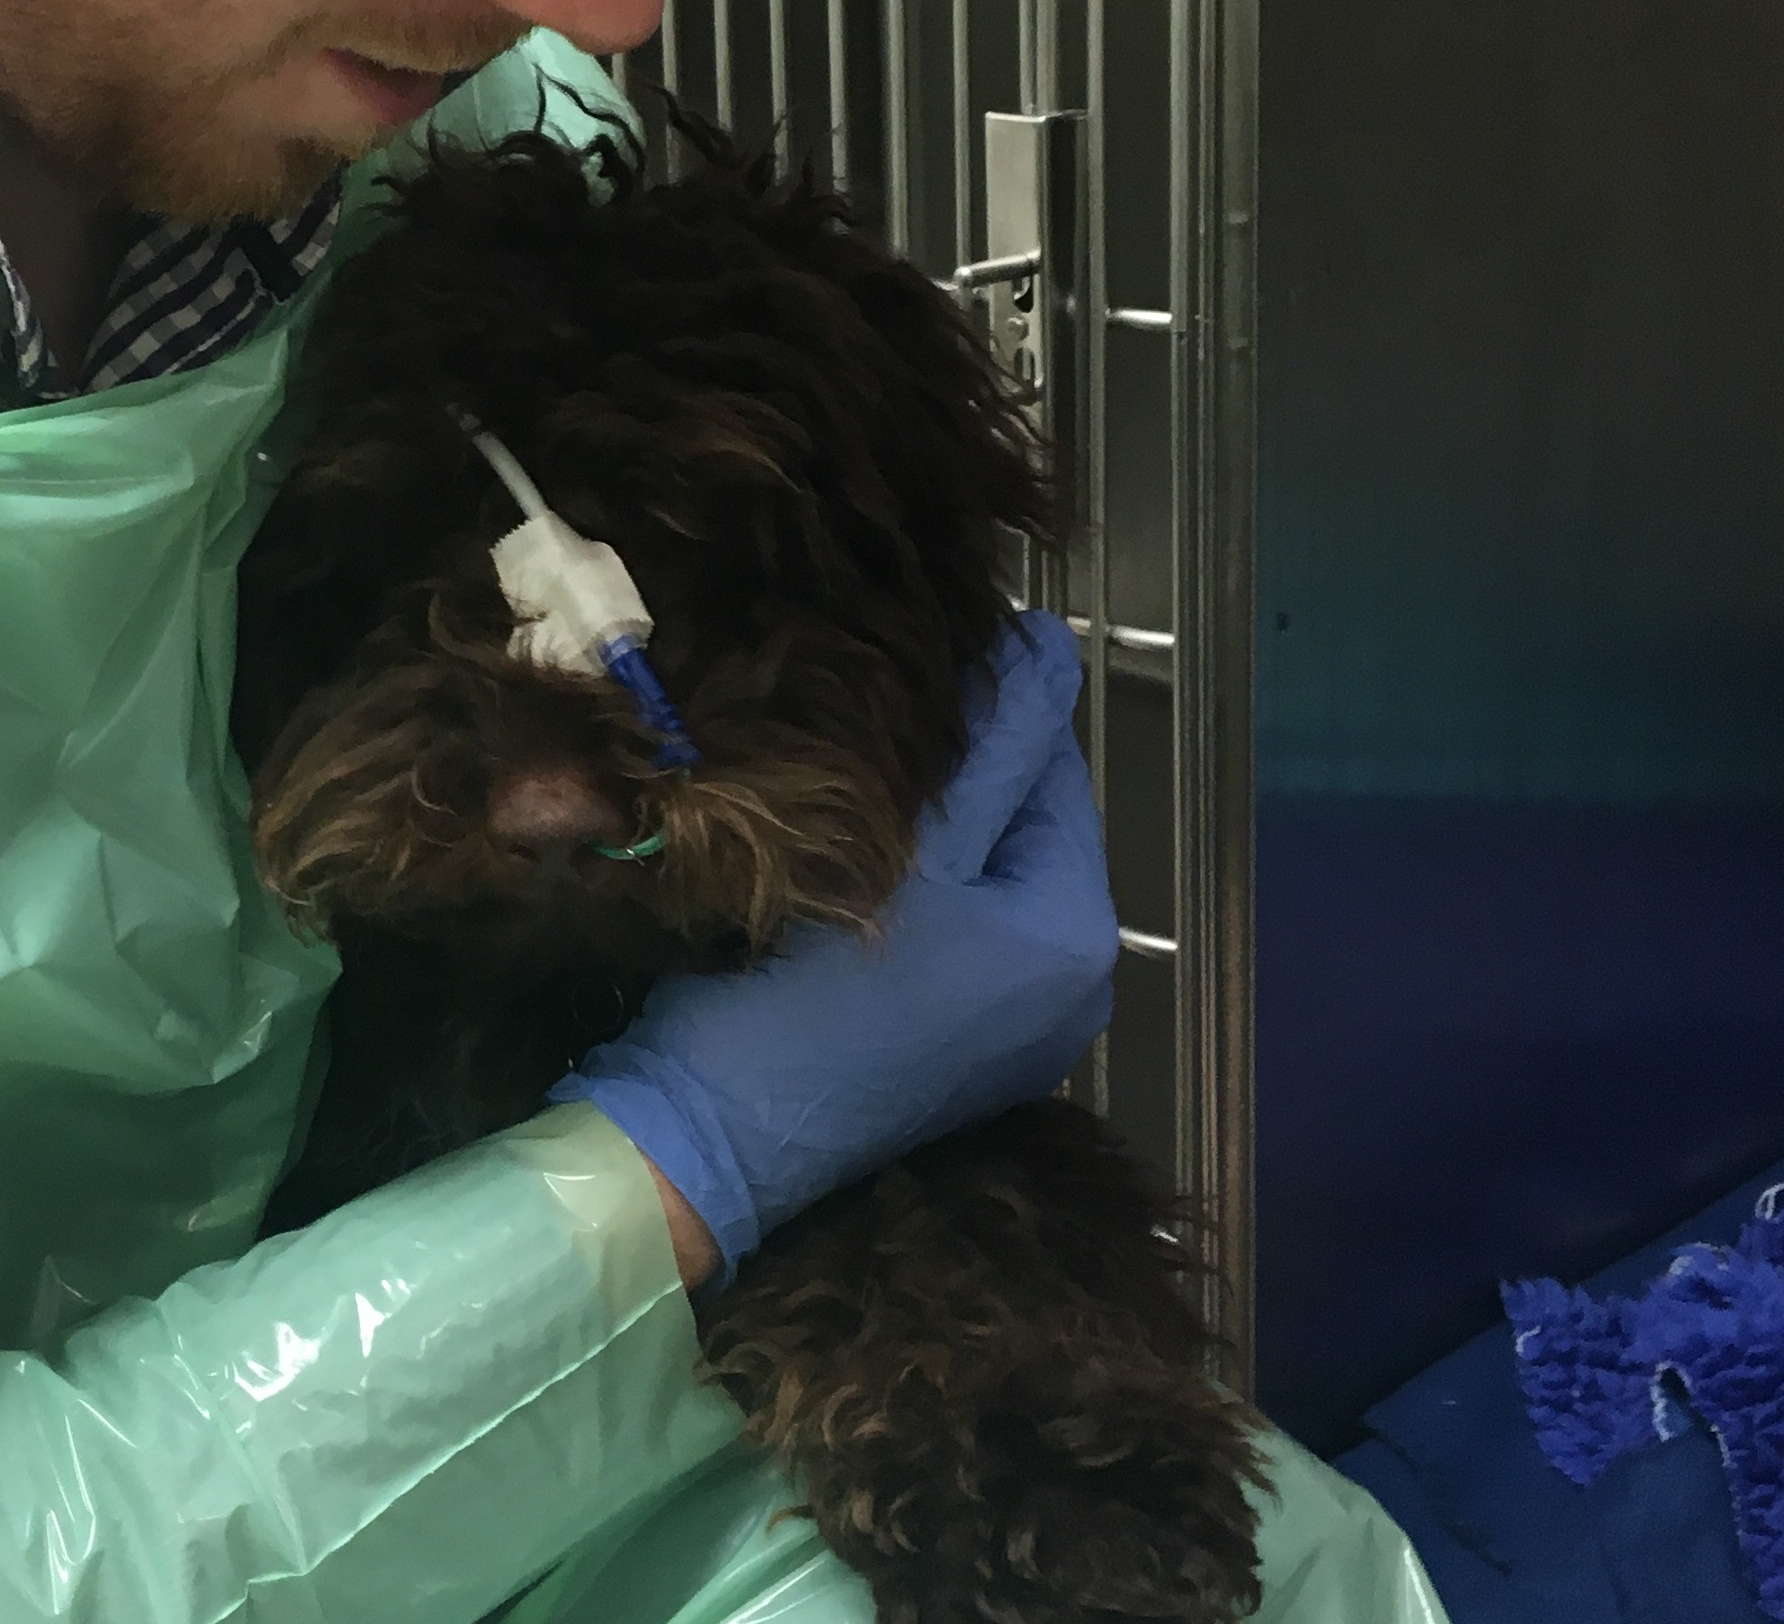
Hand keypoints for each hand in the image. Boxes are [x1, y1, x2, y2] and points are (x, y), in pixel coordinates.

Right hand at [551, 611, 1118, 1280]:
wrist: (706, 1140)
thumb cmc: (801, 991)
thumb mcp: (905, 852)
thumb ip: (990, 748)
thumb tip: (1054, 644)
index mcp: (1076, 935)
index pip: (1052, 771)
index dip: (979, 711)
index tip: (895, 673)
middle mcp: (1074, 994)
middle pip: (1021, 831)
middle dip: (956, 777)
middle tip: (856, 729)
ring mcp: (1020, 1037)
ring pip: (983, 885)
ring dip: (932, 835)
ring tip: (845, 789)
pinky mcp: (960, 1061)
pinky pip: (959, 943)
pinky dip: (918, 899)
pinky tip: (849, 874)